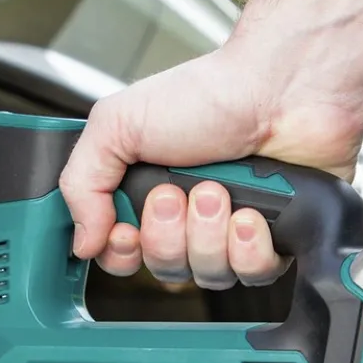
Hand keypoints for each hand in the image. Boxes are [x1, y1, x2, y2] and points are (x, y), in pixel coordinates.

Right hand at [58, 43, 362, 288]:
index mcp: (146, 191)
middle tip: (176, 194)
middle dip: (168, 235)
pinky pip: (252, 275)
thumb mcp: (117, 125)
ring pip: (206, 275)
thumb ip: (81, 182)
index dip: (121, 253)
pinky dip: (249, 248)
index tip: (125, 230)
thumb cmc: (209, 95)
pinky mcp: (273, 239)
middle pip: (163, 269)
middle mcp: (187, 216)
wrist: (282, 87)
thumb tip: (79, 241)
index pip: (121, 254)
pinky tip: (250, 215)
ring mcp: (229, 230)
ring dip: (208, 235)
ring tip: (218, 191)